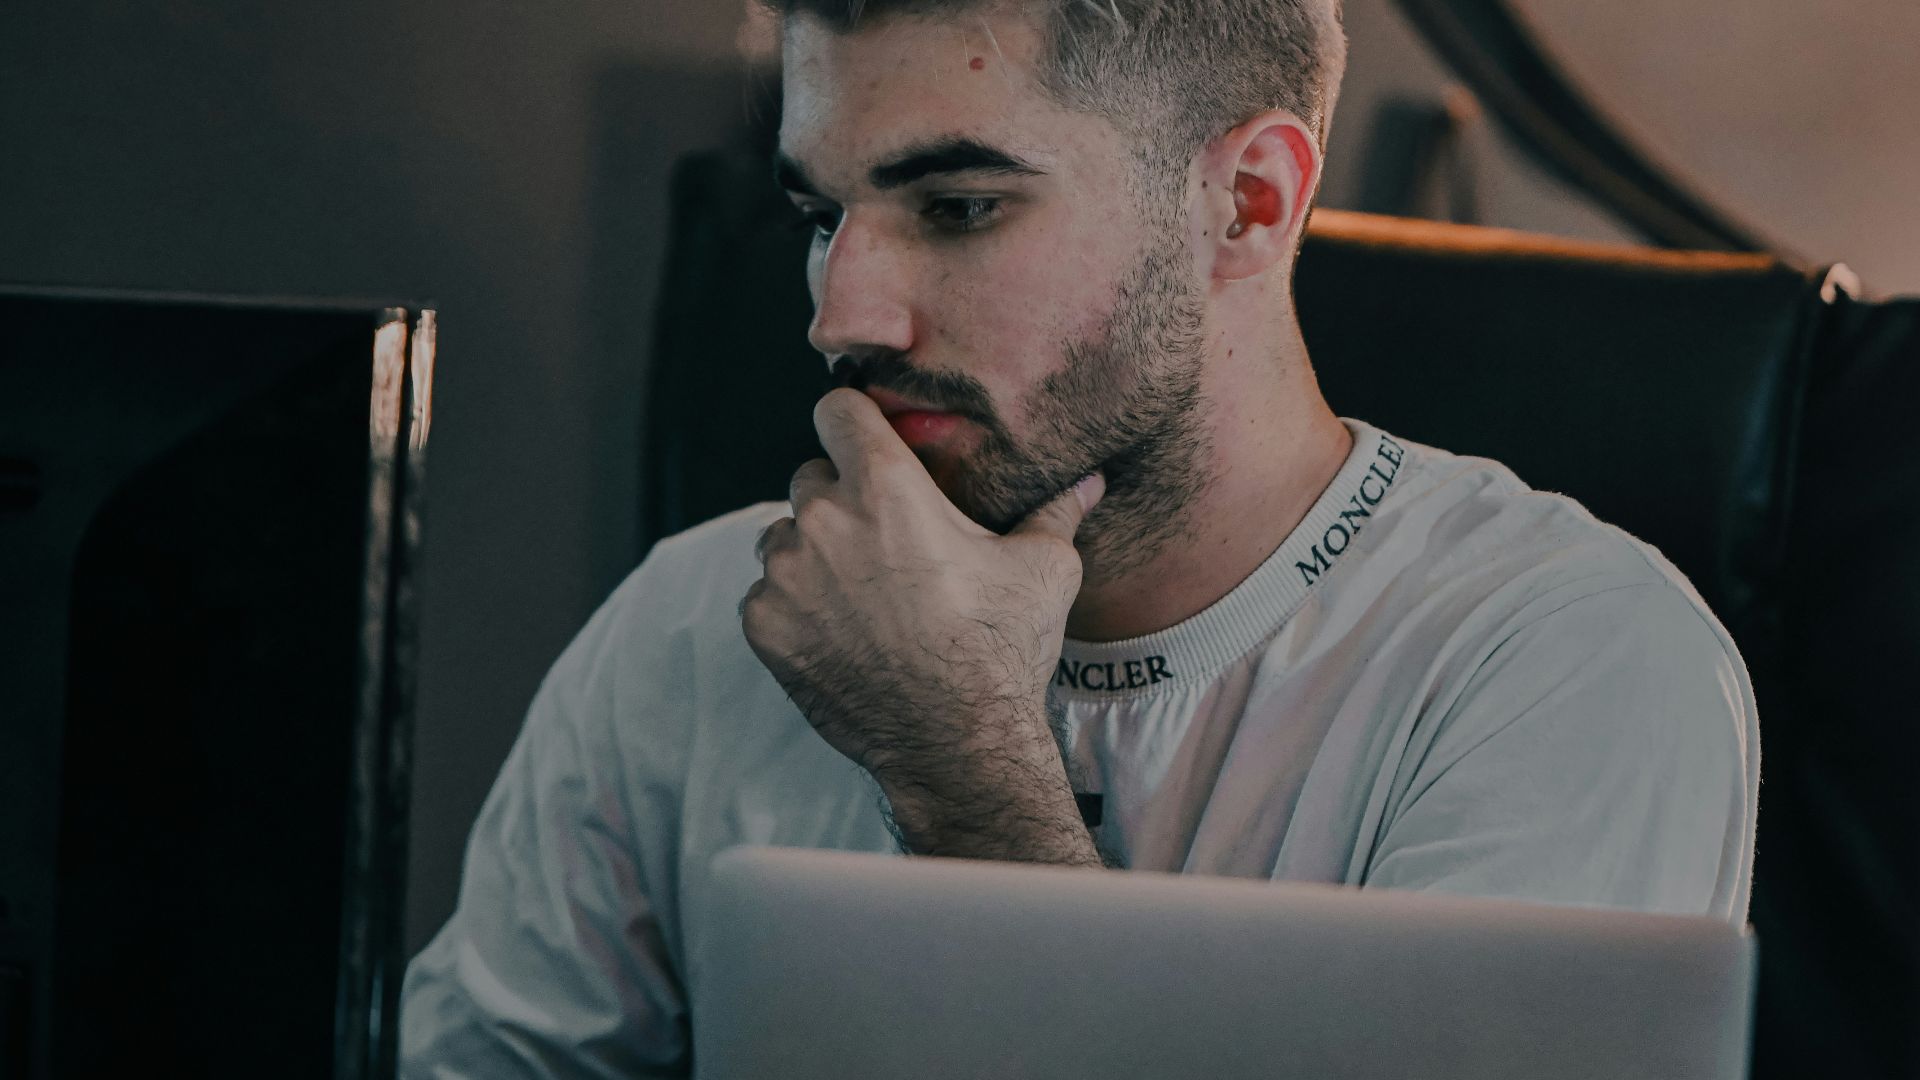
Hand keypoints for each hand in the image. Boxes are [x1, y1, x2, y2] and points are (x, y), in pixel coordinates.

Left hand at [740, 387, 1103, 801]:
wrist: (957, 744)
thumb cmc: (1001, 649)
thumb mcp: (1042, 570)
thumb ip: (1055, 511)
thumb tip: (1092, 479)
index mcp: (885, 487)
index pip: (837, 410)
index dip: (854, 423)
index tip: (867, 444)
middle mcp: (823, 521)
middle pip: (810, 477)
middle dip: (841, 500)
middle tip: (885, 547)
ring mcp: (785, 575)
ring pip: (783, 538)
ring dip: (812, 555)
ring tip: (866, 597)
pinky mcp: (764, 625)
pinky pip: (767, 594)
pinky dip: (795, 608)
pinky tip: (843, 635)